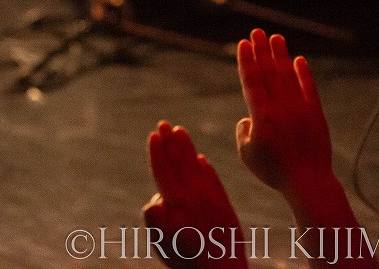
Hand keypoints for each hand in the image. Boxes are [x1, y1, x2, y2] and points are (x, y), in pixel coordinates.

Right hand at [143, 121, 250, 268]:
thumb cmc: (186, 261)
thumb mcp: (161, 242)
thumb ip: (154, 217)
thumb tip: (157, 198)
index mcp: (177, 203)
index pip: (164, 170)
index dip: (157, 151)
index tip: (153, 134)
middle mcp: (195, 197)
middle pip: (179, 162)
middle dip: (170, 142)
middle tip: (163, 123)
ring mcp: (212, 200)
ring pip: (197, 167)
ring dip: (187, 148)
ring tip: (181, 131)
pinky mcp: (225, 208)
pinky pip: (214, 181)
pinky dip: (207, 169)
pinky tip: (202, 160)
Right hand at [235, 28, 332, 199]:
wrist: (308, 182)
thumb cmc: (273, 171)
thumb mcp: (247, 153)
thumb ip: (243, 131)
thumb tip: (248, 118)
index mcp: (261, 116)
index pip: (251, 81)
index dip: (247, 60)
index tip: (243, 43)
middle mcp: (280, 108)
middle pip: (269, 72)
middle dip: (261, 50)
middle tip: (256, 31)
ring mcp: (299, 109)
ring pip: (288, 76)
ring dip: (280, 55)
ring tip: (276, 37)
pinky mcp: (316, 115)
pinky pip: (309, 89)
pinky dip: (304, 73)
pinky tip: (299, 60)